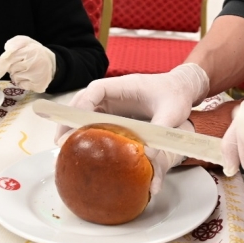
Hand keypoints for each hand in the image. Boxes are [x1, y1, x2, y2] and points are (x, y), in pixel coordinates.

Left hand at [0, 36, 56, 92]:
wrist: (50, 63)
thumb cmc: (34, 52)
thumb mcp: (25, 42)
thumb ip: (14, 43)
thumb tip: (6, 51)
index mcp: (32, 50)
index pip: (11, 58)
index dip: (2, 63)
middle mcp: (35, 63)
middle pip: (11, 69)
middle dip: (12, 67)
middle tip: (21, 63)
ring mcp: (37, 75)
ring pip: (15, 77)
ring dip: (17, 75)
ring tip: (26, 69)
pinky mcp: (38, 85)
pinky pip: (21, 85)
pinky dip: (22, 82)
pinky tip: (29, 77)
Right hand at [53, 63, 209, 194]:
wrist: (182, 90)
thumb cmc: (176, 95)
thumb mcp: (172, 112)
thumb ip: (161, 129)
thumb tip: (148, 156)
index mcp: (124, 86)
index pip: (95, 91)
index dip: (81, 106)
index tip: (73, 123)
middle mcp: (114, 93)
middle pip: (83, 101)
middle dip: (69, 119)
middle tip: (61, 141)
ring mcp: (113, 103)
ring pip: (86, 112)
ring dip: (74, 126)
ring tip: (65, 147)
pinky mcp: (116, 114)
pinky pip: (96, 120)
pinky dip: (87, 132)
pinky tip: (82, 148)